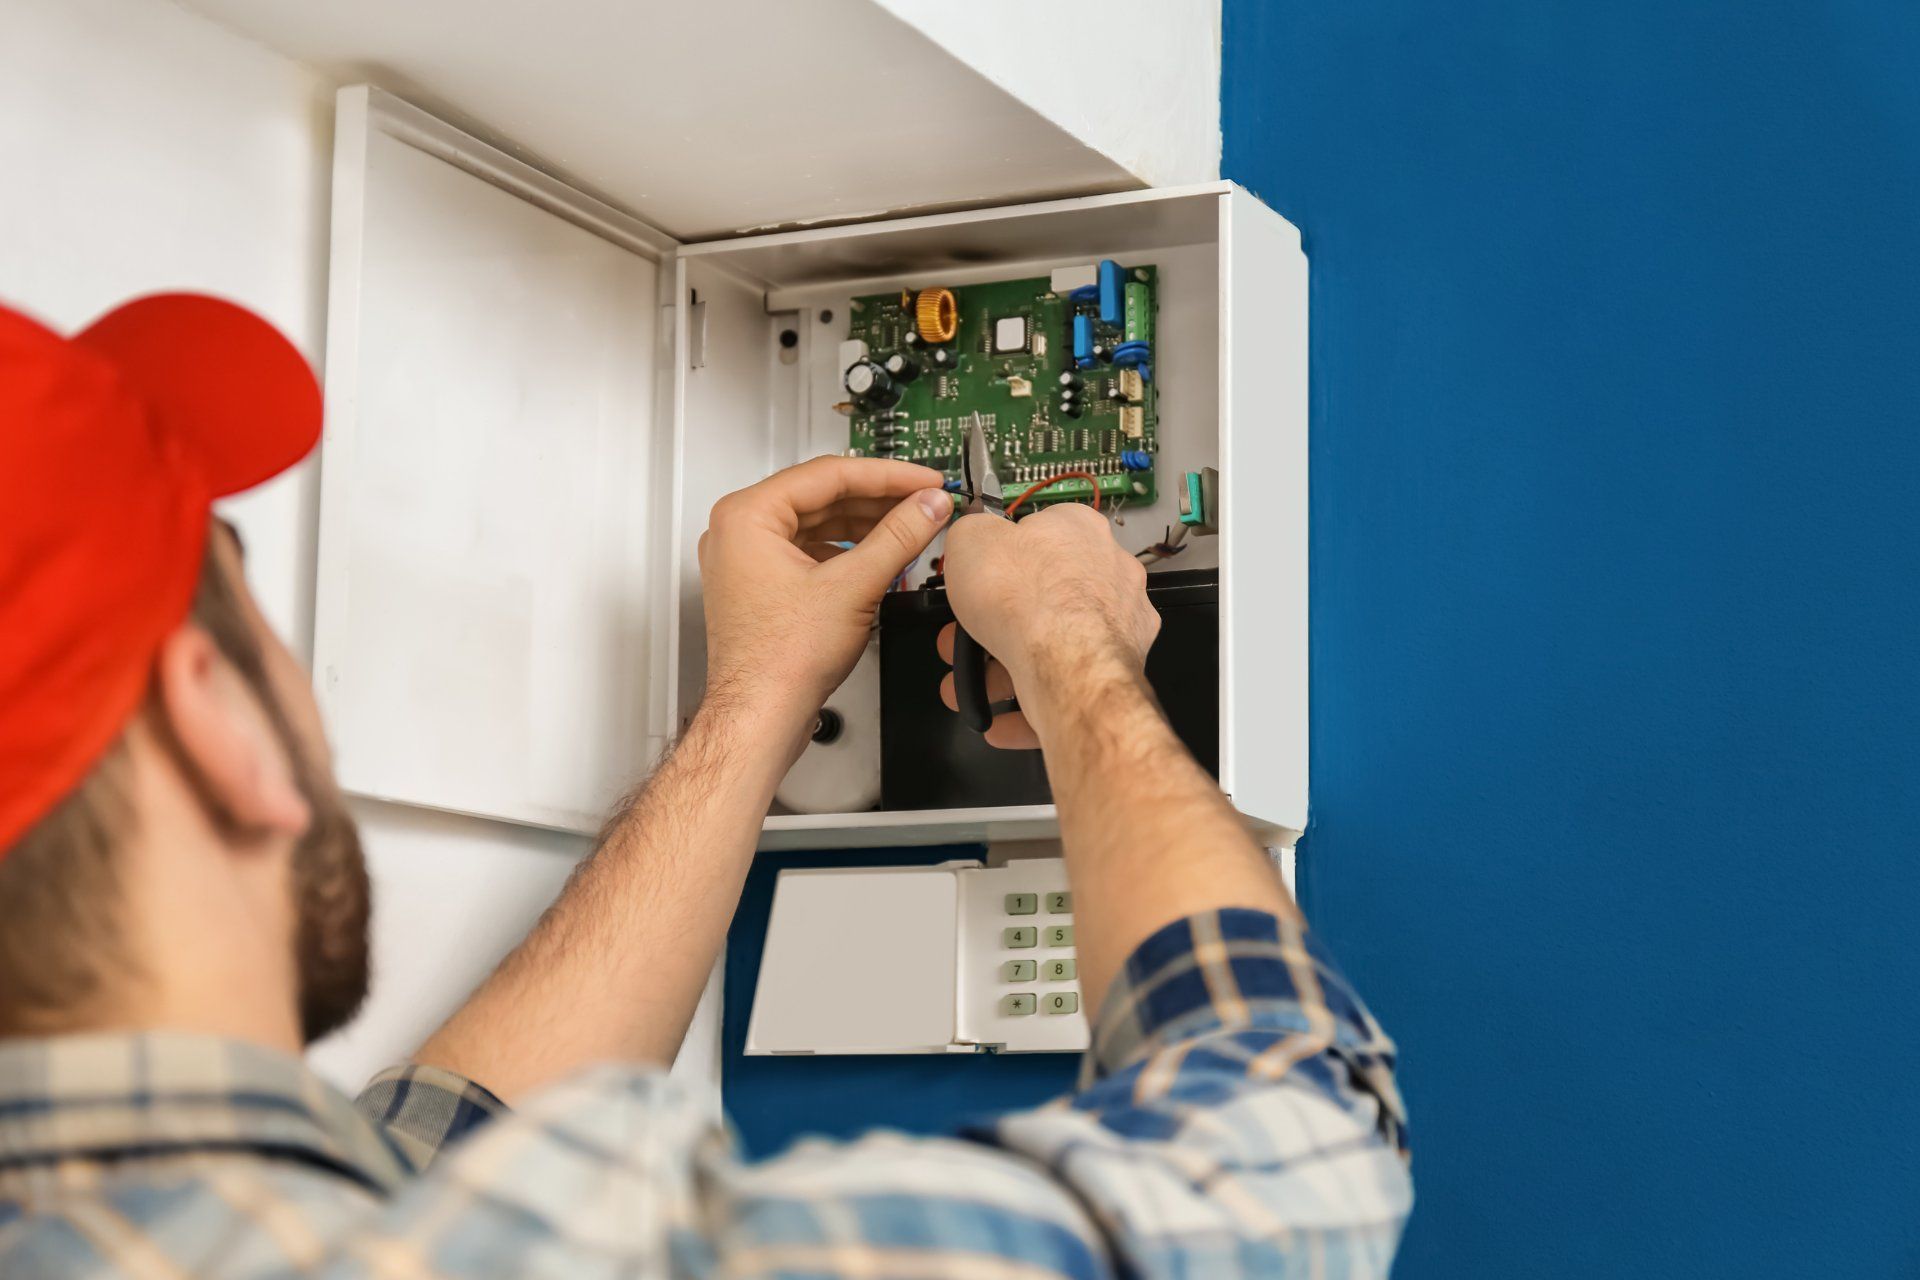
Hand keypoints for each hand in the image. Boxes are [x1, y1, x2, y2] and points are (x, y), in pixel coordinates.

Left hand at [699, 456, 950, 737]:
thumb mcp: (855, 586)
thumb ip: (899, 537)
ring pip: (818, 524)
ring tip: (910, 527)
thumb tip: (928, 507)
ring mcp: (747, 560)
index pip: (829, 473)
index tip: (923, 480)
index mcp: (747, 516)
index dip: (887, 475)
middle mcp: (738, 532)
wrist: (761, 716)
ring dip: (865, 526)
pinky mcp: (761, 586)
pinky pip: (809, 551)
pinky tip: (879, 558)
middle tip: (924, 501)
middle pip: (822, 496)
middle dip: (879, 500)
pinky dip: (846, 551)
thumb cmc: (780, 661)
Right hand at [938, 503, 1159, 747]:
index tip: (976, 581)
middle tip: (962, 640)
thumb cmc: (1028, 597)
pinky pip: (1067, 688)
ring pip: (1053, 647)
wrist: (1066, 664)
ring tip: (971, 689)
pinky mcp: (1116, 672)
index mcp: (1080, 531)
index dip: (999, 561)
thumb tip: (973, 536)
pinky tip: (1000, 722)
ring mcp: (1119, 625)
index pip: (1039, 535)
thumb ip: (972, 533)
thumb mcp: (972, 539)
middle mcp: (1109, 574)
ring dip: (1003, 671)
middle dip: (993, 626)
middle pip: (1042, 598)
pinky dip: (1031, 706)